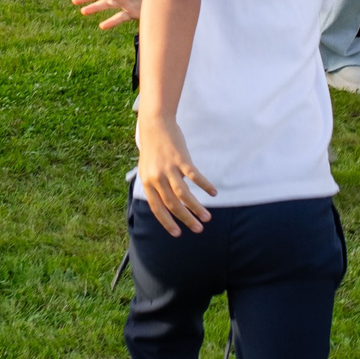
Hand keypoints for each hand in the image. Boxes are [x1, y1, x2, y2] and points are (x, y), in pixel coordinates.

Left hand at [135, 111, 215, 234]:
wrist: (155, 125)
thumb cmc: (152, 148)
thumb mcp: (147, 168)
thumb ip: (153, 184)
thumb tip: (161, 201)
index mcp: (147, 182)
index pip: (157, 208)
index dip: (166, 222)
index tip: (177, 233)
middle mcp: (157, 178)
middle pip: (172, 204)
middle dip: (186, 219)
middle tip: (198, 230)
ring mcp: (169, 169)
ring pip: (184, 194)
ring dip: (196, 208)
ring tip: (207, 217)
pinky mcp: (181, 159)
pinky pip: (194, 176)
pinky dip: (204, 185)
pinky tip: (213, 193)